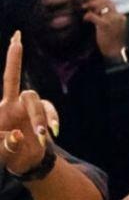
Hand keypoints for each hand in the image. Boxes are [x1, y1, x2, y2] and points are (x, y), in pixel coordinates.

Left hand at [0, 35, 50, 177]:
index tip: (17, 38)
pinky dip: (52, 122)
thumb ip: (6, 144)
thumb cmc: (5, 152)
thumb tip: (19, 135)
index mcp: (3, 108)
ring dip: (43, 120)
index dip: (14, 59)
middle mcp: (18, 104)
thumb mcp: (1, 151)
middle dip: (36, 113)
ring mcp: (32, 110)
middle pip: (30, 96)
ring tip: (43, 137)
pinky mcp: (44, 117)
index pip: (10, 79)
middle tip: (40, 132)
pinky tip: (52, 133)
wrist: (22, 161)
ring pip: (42, 105)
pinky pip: (51, 114)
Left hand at [82, 0, 126, 64]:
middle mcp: (118, 16)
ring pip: (102, 5)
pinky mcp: (105, 25)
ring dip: (91, 4)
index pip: (110, 2)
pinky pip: (94, 15)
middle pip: (107, 1)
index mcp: (120, 16)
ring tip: (83, 6)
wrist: (116, 52)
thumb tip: (95, 11)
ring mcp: (113, 20)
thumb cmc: (112, 42)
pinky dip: (88, 15)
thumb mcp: (110, 28)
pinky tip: (85, 18)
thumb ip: (105, 18)